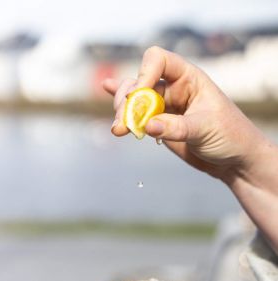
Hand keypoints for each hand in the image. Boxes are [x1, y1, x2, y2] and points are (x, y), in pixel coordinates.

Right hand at [103, 46, 266, 183]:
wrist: (233, 160)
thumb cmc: (230, 136)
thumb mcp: (205, 129)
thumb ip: (176, 127)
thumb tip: (148, 125)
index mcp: (189, 78)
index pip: (159, 61)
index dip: (145, 73)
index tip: (139, 95)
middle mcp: (174, 88)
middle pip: (139, 82)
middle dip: (127, 100)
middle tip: (123, 123)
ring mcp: (164, 107)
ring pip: (134, 100)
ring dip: (122, 112)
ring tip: (119, 130)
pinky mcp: (159, 125)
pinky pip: (137, 113)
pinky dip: (122, 105)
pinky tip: (107, 90)